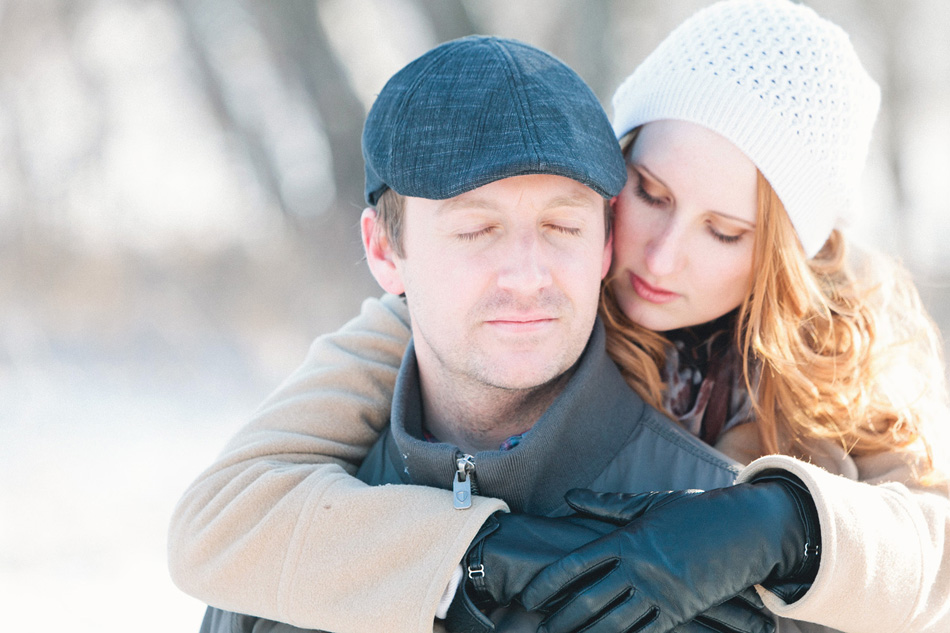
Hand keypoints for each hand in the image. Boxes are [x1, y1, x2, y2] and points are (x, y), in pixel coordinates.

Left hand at [520, 473, 818, 632]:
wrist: (746, 529)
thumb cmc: (694, 512)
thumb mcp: (650, 504)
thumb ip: (607, 506)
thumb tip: (570, 497)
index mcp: (627, 540)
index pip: (575, 564)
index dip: (548, 583)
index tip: (529, 597)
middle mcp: (639, 569)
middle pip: (588, 600)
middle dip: (560, 619)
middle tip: (539, 628)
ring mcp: (660, 593)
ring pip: (613, 624)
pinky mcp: (679, 612)